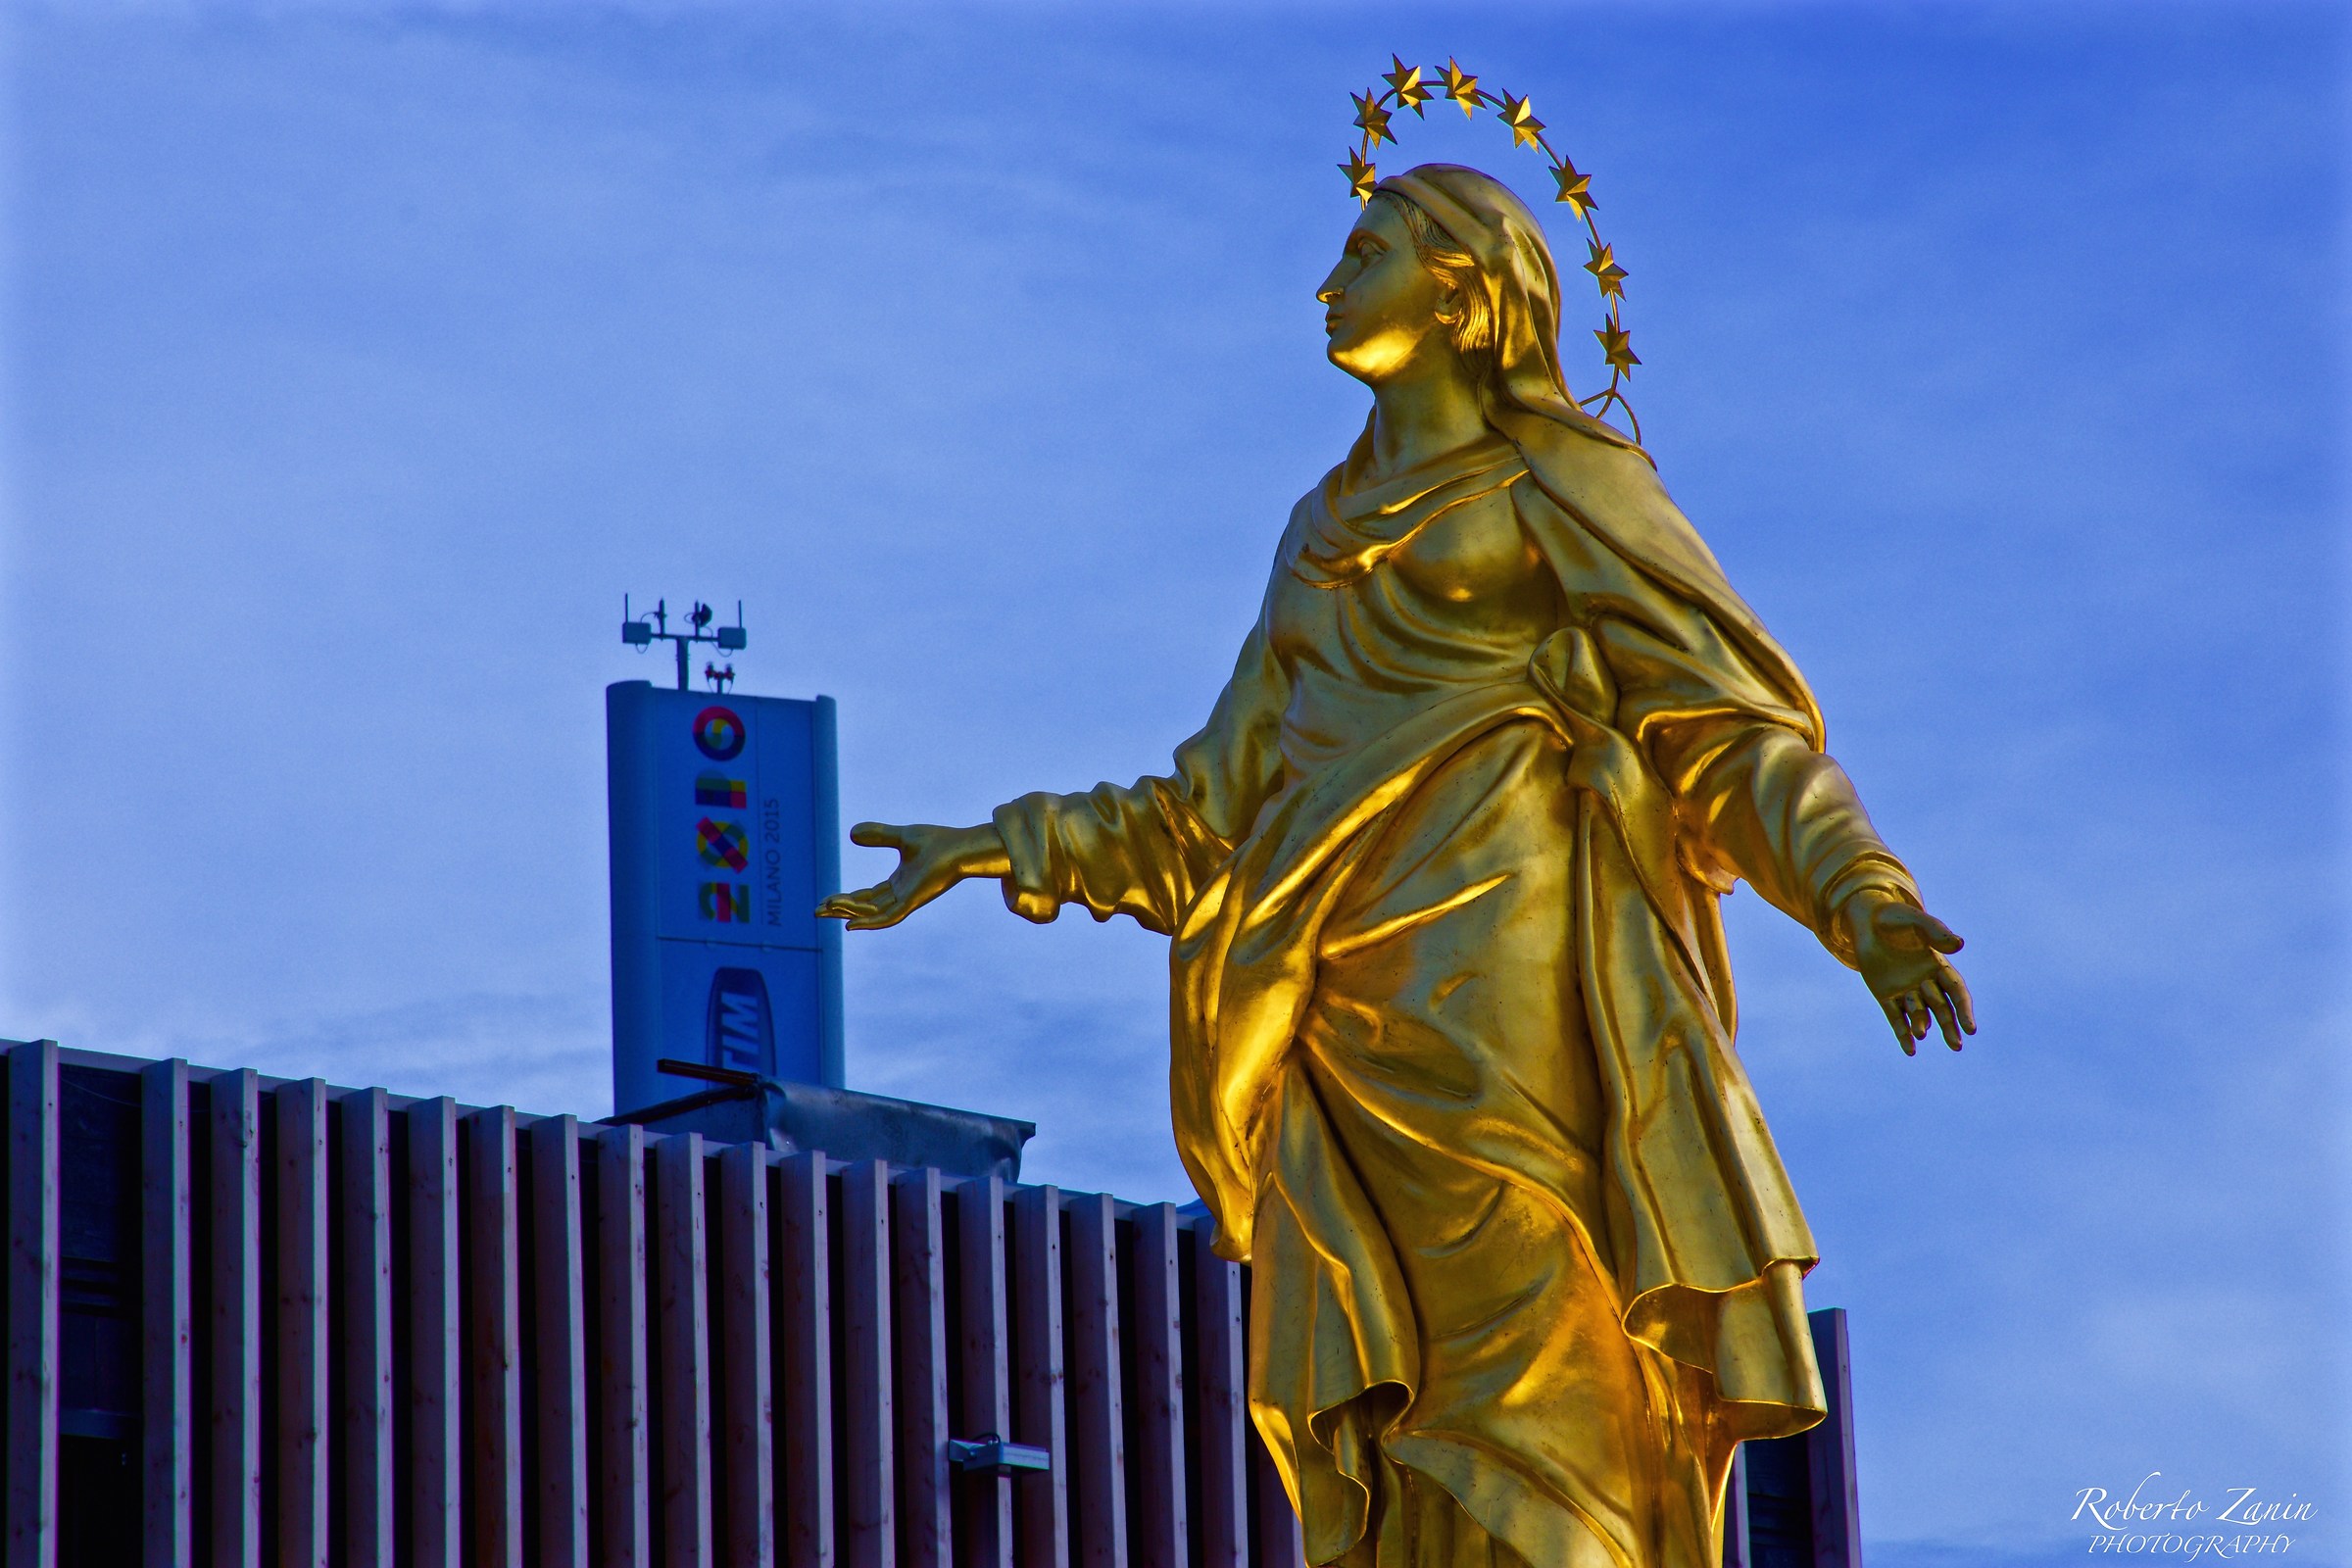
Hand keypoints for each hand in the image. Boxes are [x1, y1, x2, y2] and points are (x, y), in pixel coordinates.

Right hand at [815, 821, 1011, 930]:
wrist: (961, 847)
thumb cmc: (939, 842)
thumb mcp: (902, 837)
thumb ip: (879, 835)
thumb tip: (851, 833)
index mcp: (899, 883)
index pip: (868, 896)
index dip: (847, 899)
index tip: (826, 899)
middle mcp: (901, 894)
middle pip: (865, 908)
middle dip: (841, 910)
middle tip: (817, 911)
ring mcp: (907, 900)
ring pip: (872, 913)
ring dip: (849, 913)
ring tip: (826, 909)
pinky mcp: (913, 902)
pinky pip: (888, 917)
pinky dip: (869, 923)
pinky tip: (850, 925)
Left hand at [1843, 890, 1976, 1054]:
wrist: (1865, 920)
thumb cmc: (1895, 917)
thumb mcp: (1915, 921)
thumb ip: (1936, 932)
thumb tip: (1960, 944)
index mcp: (1938, 965)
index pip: (1956, 991)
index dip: (1964, 1009)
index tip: (1971, 1029)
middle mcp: (1924, 981)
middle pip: (1941, 1008)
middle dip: (1949, 1026)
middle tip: (1956, 1046)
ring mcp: (1905, 989)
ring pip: (1917, 1013)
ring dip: (1921, 1025)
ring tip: (1922, 1033)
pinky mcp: (1885, 994)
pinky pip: (1895, 1017)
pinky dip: (1902, 1033)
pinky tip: (1909, 1050)